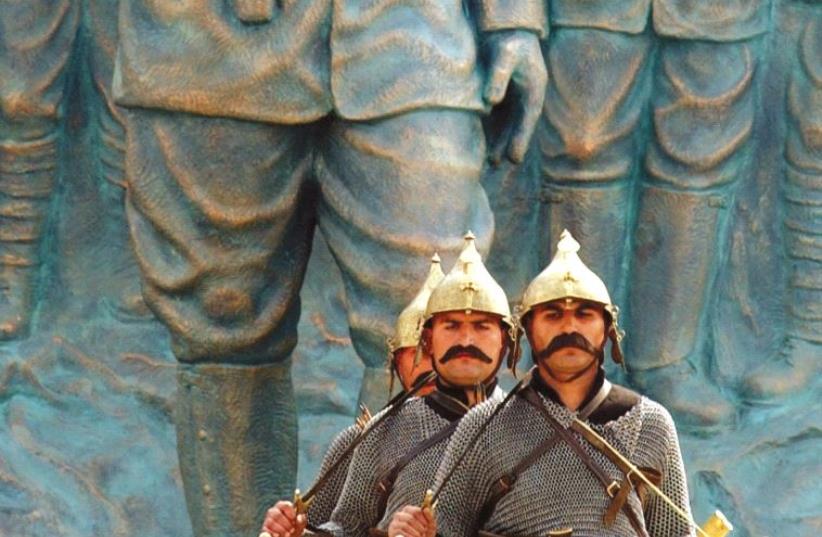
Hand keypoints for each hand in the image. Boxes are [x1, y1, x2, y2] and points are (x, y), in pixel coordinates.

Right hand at [260, 501, 306, 536]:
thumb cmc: (293, 530)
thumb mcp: (299, 525)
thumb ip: (302, 520)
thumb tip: (299, 517)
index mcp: (283, 507)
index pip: (285, 505)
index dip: (290, 512)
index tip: (294, 519)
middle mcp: (274, 511)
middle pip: (277, 514)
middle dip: (286, 523)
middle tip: (292, 530)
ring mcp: (268, 520)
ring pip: (271, 522)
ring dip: (281, 530)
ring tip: (287, 534)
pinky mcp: (264, 529)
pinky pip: (266, 530)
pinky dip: (274, 534)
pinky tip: (279, 536)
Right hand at [388, 505, 435, 536]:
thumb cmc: (422, 534)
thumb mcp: (429, 527)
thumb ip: (430, 517)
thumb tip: (426, 508)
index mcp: (408, 511)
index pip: (415, 511)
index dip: (422, 518)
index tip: (426, 525)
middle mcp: (400, 515)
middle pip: (410, 518)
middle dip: (418, 527)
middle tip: (423, 532)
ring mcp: (394, 523)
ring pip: (405, 525)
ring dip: (414, 532)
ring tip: (419, 536)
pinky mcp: (392, 531)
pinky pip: (400, 532)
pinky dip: (409, 535)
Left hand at [482, 30, 547, 164]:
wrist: (505, 33)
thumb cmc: (508, 42)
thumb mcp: (505, 54)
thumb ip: (499, 75)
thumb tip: (490, 102)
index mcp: (533, 91)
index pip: (527, 120)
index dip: (521, 140)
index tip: (515, 158)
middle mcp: (524, 100)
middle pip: (516, 127)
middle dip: (508, 146)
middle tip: (499, 164)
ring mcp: (512, 101)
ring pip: (505, 127)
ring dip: (498, 143)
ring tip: (490, 162)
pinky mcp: (499, 100)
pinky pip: (495, 121)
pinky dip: (489, 133)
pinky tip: (480, 146)